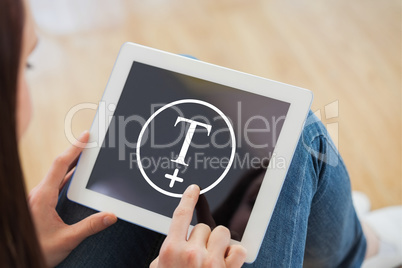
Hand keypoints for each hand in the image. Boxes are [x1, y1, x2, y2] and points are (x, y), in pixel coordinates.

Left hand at [28, 131, 116, 266]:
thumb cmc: (38, 250)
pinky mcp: (39, 203)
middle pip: (59, 165)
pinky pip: (54, 183)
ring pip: (56, 174)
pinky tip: (76, 177)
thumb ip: (90, 227)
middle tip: (90, 141)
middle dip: (75, 151)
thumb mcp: (66, 240)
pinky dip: (67, 175)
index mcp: (43, 197)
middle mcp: (38, 194)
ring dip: (71, 163)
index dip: (74, 149)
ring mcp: (38, 197)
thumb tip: (111, 216)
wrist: (17, 260)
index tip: (85, 136)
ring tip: (86, 155)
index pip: (60, 165)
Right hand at [150, 185, 246, 267]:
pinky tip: (228, 261)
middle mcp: (191, 253)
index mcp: (170, 251)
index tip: (194, 189)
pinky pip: (239, 248)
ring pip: (222, 232)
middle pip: (204, 226)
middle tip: (199, 255)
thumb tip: (175, 243)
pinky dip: (236, 253)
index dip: (188, 198)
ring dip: (219, 243)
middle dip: (202, 237)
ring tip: (213, 258)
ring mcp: (211, 262)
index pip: (180, 215)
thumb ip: (164, 255)